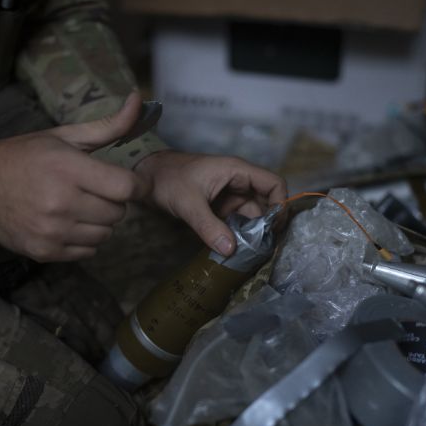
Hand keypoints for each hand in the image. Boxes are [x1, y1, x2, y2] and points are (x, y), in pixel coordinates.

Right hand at [0, 93, 149, 261]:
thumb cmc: (25, 156)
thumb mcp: (64, 136)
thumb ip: (108, 126)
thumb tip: (139, 100)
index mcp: (67, 168)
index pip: (126, 187)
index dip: (138, 186)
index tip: (135, 183)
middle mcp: (61, 202)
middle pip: (118, 212)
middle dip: (113, 201)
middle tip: (94, 190)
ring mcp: (52, 230)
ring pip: (105, 234)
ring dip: (100, 221)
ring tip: (80, 206)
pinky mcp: (44, 251)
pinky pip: (88, 251)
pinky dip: (84, 239)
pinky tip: (68, 223)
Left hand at [134, 151, 286, 255]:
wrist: (145, 178)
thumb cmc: (167, 179)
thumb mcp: (188, 203)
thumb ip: (209, 226)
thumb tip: (230, 250)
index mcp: (237, 171)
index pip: (274, 184)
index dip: (280, 205)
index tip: (274, 229)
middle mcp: (238, 182)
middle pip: (266, 204)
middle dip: (267, 226)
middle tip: (263, 250)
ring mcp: (230, 196)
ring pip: (252, 216)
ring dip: (253, 234)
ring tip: (251, 254)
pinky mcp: (220, 208)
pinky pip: (238, 223)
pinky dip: (240, 236)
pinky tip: (236, 251)